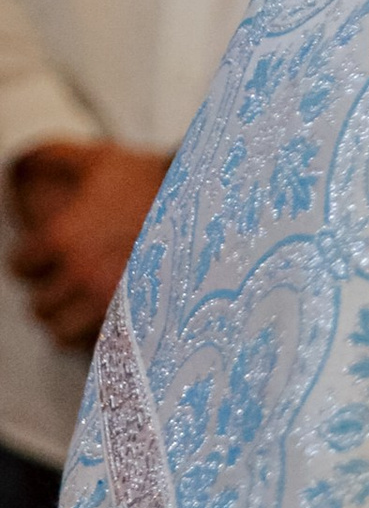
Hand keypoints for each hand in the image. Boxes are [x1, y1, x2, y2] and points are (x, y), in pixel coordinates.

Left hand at [8, 142, 172, 345]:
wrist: (208, 210)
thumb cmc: (153, 183)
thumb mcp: (100, 160)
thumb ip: (56, 159)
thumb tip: (26, 162)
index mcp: (63, 238)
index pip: (22, 267)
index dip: (29, 263)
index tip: (41, 262)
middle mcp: (81, 276)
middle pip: (39, 307)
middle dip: (48, 297)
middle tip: (62, 289)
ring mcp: (109, 305)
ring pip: (62, 336)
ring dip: (68, 324)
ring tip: (80, 312)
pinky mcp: (137, 324)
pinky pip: (101, 348)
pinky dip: (99, 339)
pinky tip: (109, 323)